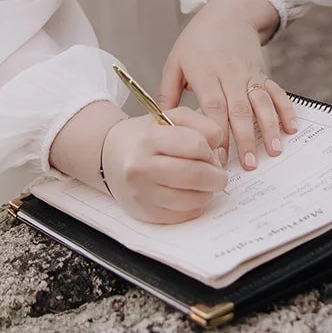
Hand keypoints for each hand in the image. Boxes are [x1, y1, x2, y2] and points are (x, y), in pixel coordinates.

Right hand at [100, 108, 226, 223]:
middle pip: (196, 175)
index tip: (211, 152)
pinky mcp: (145, 213)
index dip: (210, 150)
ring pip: (193, 200)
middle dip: (217, 176)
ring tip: (204, 183)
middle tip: (219, 175)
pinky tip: (189, 194)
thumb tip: (219, 152)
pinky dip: (195, 206)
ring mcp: (142, 193)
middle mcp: (141, 167)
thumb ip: (202, 125)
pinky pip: (183, 215)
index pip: (196, 145)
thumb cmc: (145, 136)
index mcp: (150, 139)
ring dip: (207, 193)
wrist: (112, 156)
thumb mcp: (172, 117)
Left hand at [159, 0, 296, 170]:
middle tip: (249, 165)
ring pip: (262, 103)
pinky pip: (276, 92)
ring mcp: (249, 74)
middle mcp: (230, 75)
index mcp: (206, 74)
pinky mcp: (263, 73)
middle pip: (240, 110)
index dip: (217, 133)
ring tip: (274, 151)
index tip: (218, 158)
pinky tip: (292, 128)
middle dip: (245, 139)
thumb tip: (162, 124)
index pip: (214, 107)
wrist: (229, 12)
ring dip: (269, 127)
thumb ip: (168, 93)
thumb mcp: (175, 61)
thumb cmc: (198, 39)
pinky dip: (285, 109)